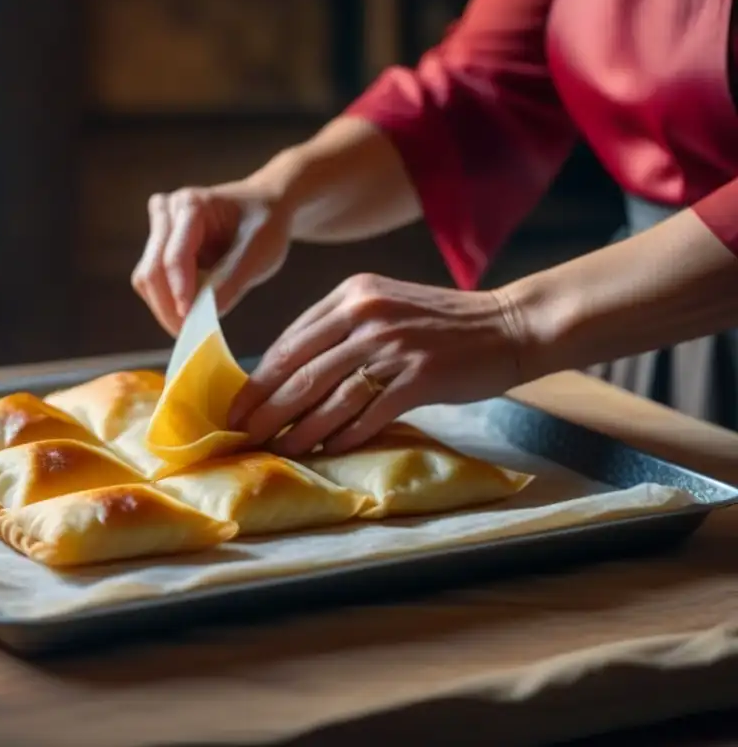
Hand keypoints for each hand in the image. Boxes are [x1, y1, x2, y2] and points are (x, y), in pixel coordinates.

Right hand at [131, 182, 289, 335]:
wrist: (262, 209)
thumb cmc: (264, 225)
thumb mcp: (260, 253)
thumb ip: (233, 281)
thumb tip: (206, 316)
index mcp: (191, 204)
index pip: (175, 256)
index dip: (181, 292)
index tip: (190, 324)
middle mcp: (167, 212)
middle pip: (152, 271)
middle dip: (169, 308)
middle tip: (191, 338)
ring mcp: (158, 229)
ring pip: (147, 280)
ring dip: (166, 308)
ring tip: (194, 328)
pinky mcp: (157, 247)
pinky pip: (152, 283)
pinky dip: (168, 302)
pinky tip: (190, 313)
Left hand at [228, 273, 524, 455]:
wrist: (509, 324)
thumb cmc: (442, 323)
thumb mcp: (385, 306)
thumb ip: (341, 330)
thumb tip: (291, 374)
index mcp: (352, 295)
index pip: (291, 341)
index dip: (258, 378)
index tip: (237, 406)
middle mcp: (366, 316)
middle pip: (300, 371)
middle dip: (266, 409)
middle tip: (242, 435)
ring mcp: (393, 345)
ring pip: (329, 395)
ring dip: (299, 429)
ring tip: (278, 450)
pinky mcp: (419, 376)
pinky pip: (369, 413)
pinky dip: (345, 435)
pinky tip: (327, 451)